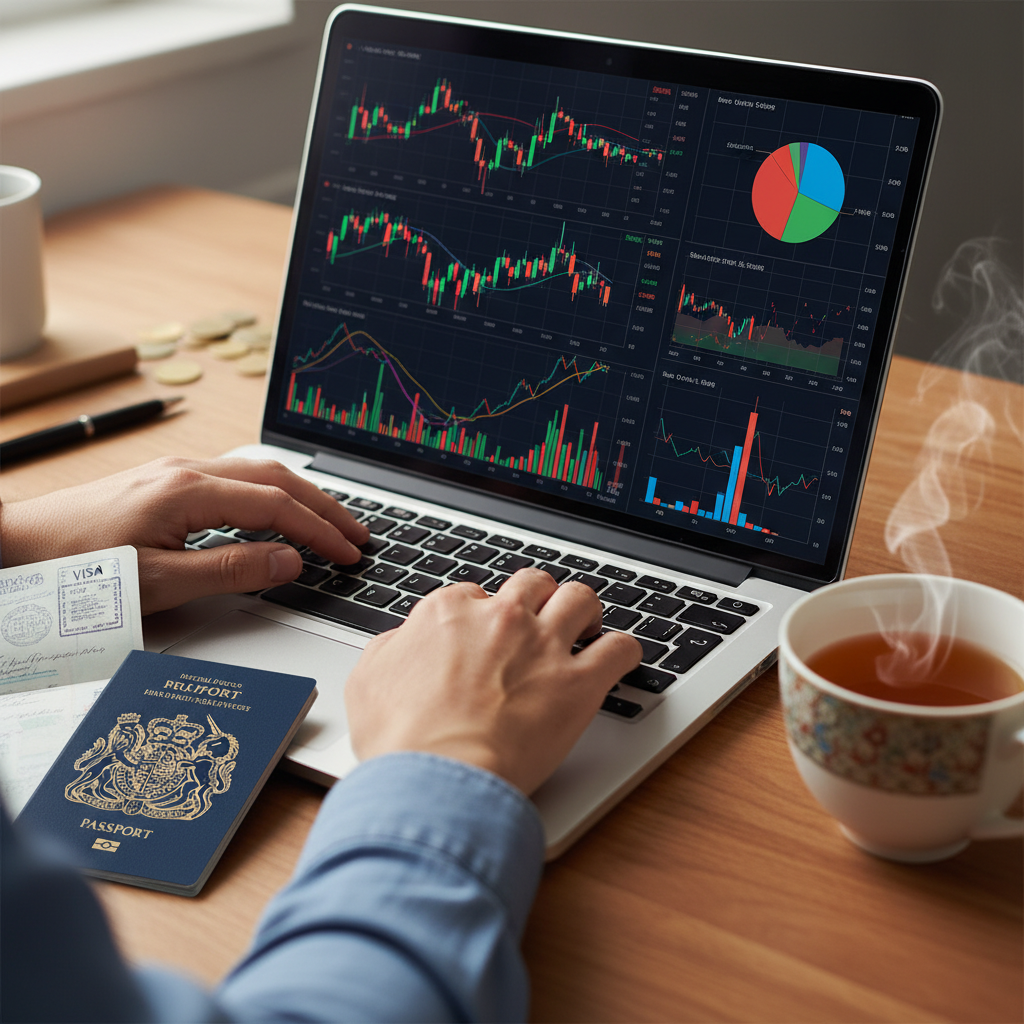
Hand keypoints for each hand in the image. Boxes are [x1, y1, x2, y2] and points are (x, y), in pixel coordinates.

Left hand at [0, 457, 368, 613]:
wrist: (18, 543)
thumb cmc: (77, 566)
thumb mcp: (155, 582)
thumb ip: (228, 571)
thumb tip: (287, 562)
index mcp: (189, 490)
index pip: (277, 506)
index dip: (319, 531)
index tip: (348, 554)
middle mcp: (188, 470)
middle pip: (277, 478)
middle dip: (324, 505)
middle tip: (358, 533)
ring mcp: (176, 471)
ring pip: (258, 472)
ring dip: (301, 495)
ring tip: (330, 520)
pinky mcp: (166, 481)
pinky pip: (235, 477)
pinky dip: (271, 494)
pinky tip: (277, 511)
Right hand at [345, 569, 641, 794]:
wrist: (434, 779)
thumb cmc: (400, 739)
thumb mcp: (369, 680)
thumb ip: (392, 648)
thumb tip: (404, 641)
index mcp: (449, 612)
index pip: (476, 595)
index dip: (484, 615)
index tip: (488, 634)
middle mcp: (501, 618)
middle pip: (532, 583)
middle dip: (538, 598)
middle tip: (541, 621)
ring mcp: (543, 647)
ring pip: (580, 599)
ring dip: (585, 611)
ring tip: (587, 628)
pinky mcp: (578, 683)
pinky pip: (619, 648)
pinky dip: (625, 651)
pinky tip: (620, 659)